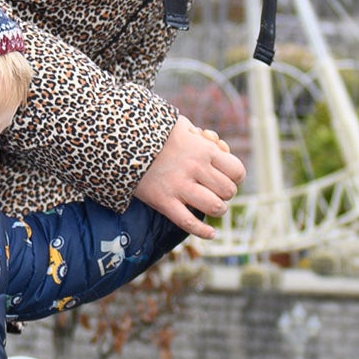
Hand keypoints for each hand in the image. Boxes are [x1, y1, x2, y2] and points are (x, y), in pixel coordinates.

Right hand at [134, 118, 241, 238]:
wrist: (121, 139)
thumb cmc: (154, 131)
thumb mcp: (181, 125)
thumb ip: (201, 137)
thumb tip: (219, 146)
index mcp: (203, 150)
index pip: (237, 170)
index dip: (236, 177)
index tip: (229, 178)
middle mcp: (195, 168)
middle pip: (228, 191)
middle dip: (226, 194)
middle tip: (216, 191)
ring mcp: (179, 186)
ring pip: (214, 207)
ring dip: (217, 209)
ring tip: (211, 205)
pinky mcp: (163, 201)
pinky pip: (188, 222)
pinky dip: (203, 231)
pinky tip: (211, 233)